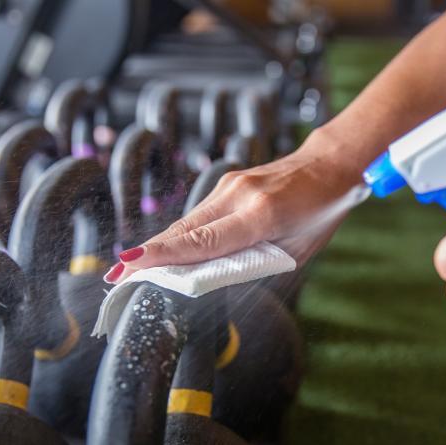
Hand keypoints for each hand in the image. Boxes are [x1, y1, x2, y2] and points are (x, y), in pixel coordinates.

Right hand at [104, 128, 365, 283]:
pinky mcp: (229, 183)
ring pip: (187, 221)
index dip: (164, 257)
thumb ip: (258, 264)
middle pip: (184, 230)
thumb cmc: (322, 212)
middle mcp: (239, 195)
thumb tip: (216, 279)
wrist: (330, 165)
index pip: (203, 242)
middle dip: (149, 254)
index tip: (130, 266)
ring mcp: (231, 185)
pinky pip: (199, 214)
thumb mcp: (298, 250)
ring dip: (161, 245)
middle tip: (115, 276)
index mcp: (261, 215)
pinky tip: (166, 250)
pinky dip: (180, 233)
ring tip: (131, 268)